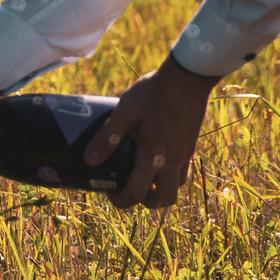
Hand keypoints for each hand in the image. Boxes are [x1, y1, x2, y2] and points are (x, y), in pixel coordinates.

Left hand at [90, 55, 216, 209]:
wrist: (187, 79)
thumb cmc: (153, 93)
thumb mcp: (125, 111)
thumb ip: (107, 137)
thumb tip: (89, 161)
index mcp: (153, 157)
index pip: (136, 194)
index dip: (120, 200)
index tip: (108, 192)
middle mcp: (172, 162)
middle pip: (163, 200)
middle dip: (144, 201)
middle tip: (128, 187)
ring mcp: (184, 156)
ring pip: (176, 188)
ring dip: (160, 190)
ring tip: (143, 176)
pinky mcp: (190, 146)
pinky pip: (183, 172)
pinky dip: (170, 176)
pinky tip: (158, 159)